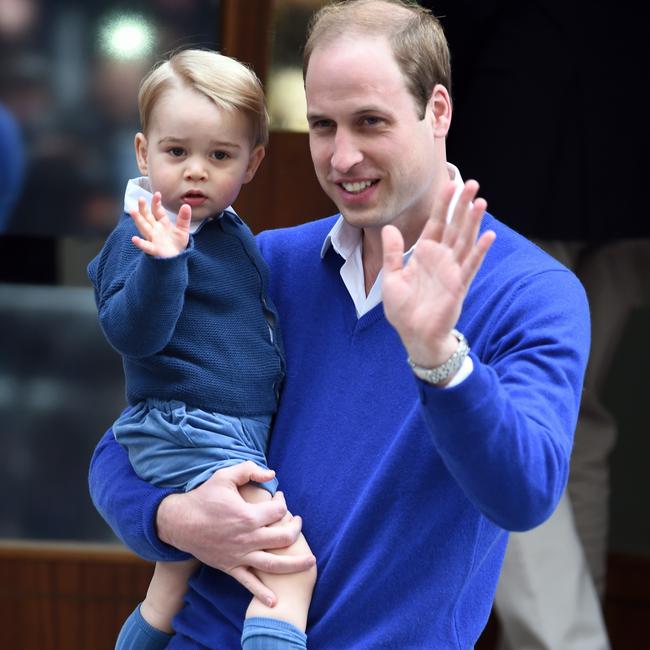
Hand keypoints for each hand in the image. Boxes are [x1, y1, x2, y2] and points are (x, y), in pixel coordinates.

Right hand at [129, 192, 191, 257]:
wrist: (178, 258)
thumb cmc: (177, 243)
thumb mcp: (183, 230)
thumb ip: (184, 218)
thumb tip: (187, 205)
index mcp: (162, 223)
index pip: (157, 211)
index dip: (156, 202)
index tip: (157, 194)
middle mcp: (155, 229)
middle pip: (147, 217)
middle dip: (144, 208)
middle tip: (141, 198)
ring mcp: (153, 239)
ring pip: (144, 228)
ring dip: (138, 220)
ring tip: (133, 211)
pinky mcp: (154, 250)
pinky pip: (146, 246)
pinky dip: (140, 243)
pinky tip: (134, 239)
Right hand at [156, 461, 314, 605]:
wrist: (179, 522)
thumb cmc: (204, 497)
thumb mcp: (225, 476)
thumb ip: (249, 470)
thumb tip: (272, 474)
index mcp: (248, 516)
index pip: (279, 511)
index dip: (284, 503)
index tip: (280, 498)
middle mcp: (247, 538)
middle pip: (283, 538)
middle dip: (296, 530)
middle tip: (298, 523)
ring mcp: (239, 555)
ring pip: (274, 564)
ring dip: (295, 564)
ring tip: (310, 561)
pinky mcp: (230, 566)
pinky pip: (248, 583)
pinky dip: (262, 593)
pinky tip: (275, 602)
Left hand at [381, 179, 494, 367]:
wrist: (414, 335)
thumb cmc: (403, 309)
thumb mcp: (392, 278)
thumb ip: (393, 253)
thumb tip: (390, 228)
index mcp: (424, 255)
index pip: (436, 224)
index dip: (442, 206)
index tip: (448, 185)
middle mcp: (441, 259)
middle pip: (454, 227)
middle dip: (462, 206)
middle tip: (473, 184)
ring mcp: (452, 271)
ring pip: (465, 241)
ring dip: (473, 222)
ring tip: (482, 202)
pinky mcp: (459, 285)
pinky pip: (470, 265)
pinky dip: (479, 251)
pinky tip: (488, 235)